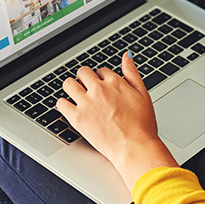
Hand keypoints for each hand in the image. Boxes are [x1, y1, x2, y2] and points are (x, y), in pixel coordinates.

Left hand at [57, 53, 177, 190]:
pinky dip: (64, 104)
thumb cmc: (142, 126)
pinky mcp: (77, 118)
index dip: (101, 78)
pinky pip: (61, 103)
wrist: (135, 148)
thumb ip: (132, 73)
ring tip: (76, 95)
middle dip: (85, 79)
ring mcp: (86, 103)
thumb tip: (127, 55)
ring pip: (68, 83)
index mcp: (114, 82)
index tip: (103, 87)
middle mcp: (99, 89)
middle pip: (83, 72)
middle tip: (88, 90)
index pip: (100, 70)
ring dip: (72, 87)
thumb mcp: (143, 94)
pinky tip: (70, 108)